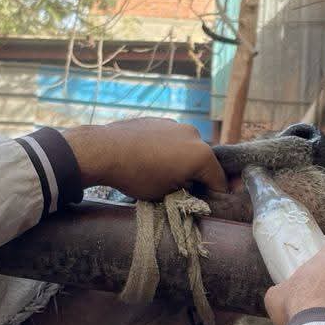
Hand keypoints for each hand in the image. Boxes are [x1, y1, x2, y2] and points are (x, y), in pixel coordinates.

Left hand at [65, 119, 225, 197]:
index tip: (206, 203)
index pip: (219, 180)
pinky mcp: (160, 120)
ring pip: (186, 148)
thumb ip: (186, 191)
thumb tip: (190, 189)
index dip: (215, 196)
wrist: (105, 150)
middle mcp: (194, 135)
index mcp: (201, 155)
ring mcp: (176, 124)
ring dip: (181, 161)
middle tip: (182, 190)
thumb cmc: (137, 176)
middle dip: (196, 176)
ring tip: (162, 173)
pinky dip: (167, 149)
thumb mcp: (166, 194)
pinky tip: (150, 159)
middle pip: (203, 161)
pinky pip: (171, 139)